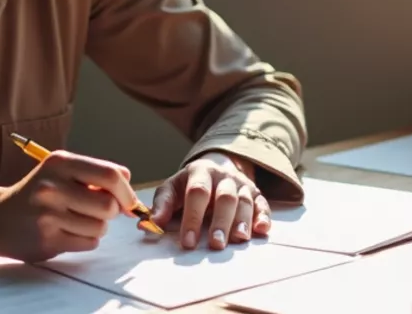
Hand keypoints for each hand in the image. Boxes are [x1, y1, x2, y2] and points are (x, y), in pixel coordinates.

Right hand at [0, 151, 137, 262]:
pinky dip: (85, 240)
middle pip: (108, 206)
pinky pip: (88, 243)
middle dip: (110, 212)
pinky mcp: (47, 240)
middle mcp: (52, 186)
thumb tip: (129, 188)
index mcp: (60, 162)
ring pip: (100, 227)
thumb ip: (95, 175)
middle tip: (94, 211)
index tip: (128, 201)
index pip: (110, 175)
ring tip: (75, 221)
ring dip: (96, 227)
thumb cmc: (38, 193)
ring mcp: (48, 214)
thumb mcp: (61, 171)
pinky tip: (66, 233)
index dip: (126, 191)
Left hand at [149, 151, 268, 250]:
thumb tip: (147, 225)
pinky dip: (263, 216)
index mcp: (200, 172)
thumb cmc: (188, 185)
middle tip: (215, 245)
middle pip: (224, 197)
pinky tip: (261, 230)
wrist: (215, 168)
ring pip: (244, 201)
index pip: (197, 193)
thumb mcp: (172, 189)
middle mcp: (223, 176)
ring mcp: (241, 184)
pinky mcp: (256, 194)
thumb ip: (161, 206)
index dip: (192, 217)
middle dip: (220, 221)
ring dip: (242, 221)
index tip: (187, 242)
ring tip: (238, 239)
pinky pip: (262, 204)